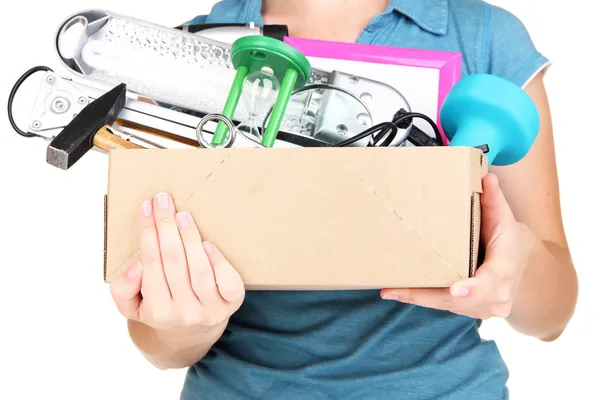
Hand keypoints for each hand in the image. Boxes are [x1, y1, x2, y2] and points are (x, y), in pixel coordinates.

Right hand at [109, 192, 244, 333]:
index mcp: (157, 312)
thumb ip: (122, 289)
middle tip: (164, 200)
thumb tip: (139, 266)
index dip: (148, 232)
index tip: (146, 206)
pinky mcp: (232, 303)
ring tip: (183, 215)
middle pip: (173, 261)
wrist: (193, 333)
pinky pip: (227, 280)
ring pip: (199, 268)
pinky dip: (218, 260)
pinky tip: (206, 243)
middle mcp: (184, 313)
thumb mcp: (132, 306)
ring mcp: (210, 309)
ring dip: (190, 237)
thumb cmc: (161, 308)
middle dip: (166, 226)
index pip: (150, 263)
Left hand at [381, 173, 536, 319]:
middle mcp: (495, 294)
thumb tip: (487, 177)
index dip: (474, 288)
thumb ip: (494, 200)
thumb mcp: (505, 219)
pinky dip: (419, 298)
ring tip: (389, 290)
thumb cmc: (509, 241)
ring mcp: (482, 307)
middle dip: (428, 294)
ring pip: (445, 304)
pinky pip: (441, 305)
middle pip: (459, 299)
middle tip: (396, 290)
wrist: (521, 268)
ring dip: (417, 297)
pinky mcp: (469, 309)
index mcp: (504, 269)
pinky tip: (394, 293)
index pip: (490, 281)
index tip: (457, 290)